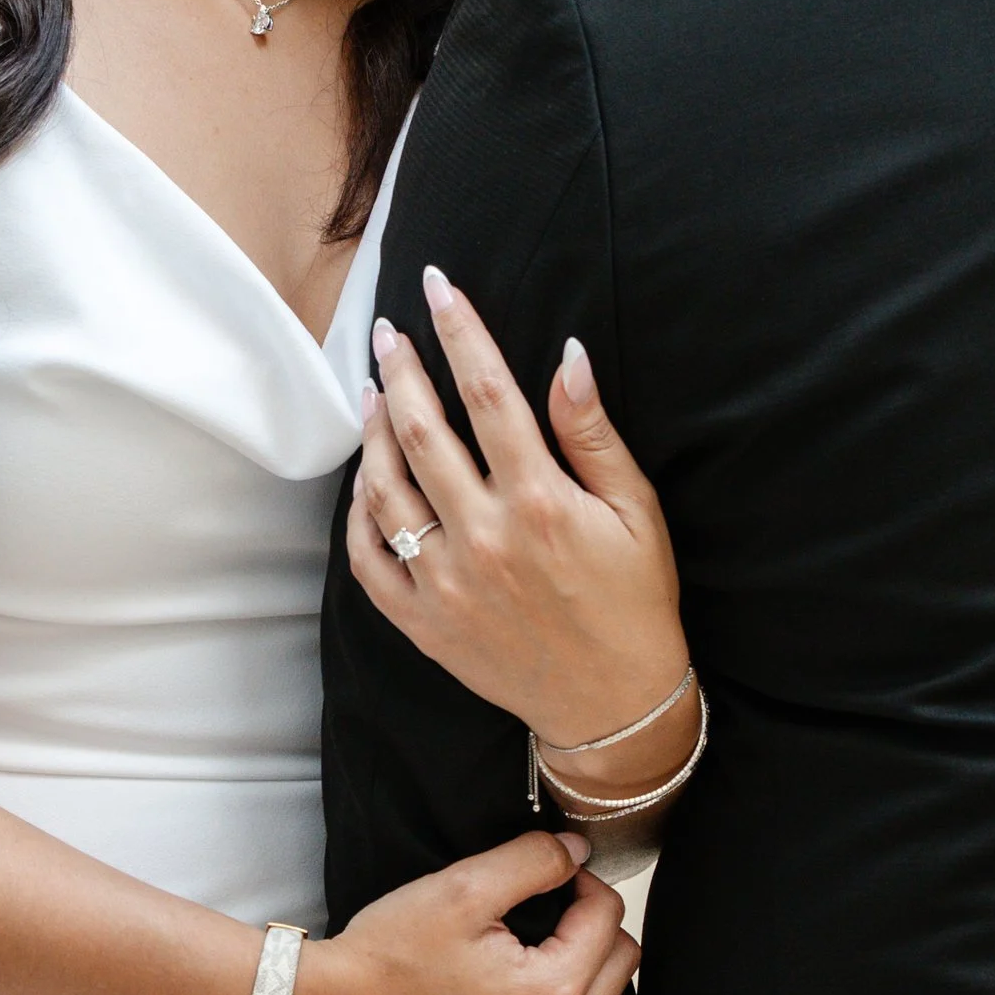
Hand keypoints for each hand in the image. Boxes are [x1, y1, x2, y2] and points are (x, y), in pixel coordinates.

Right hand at [294, 829, 640, 994]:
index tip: (550, 874)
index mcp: (552, 990)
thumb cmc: (389, 955)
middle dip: (596, 928)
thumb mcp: (461, 887)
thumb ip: (533, 861)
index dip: (582, 881)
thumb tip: (578, 851)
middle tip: (552, 910)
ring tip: (571, 970)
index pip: (607, 917)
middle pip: (621, 971)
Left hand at [347, 271, 691, 782]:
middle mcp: (484, 537)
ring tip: (372, 387)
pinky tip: (365, 476)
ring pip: (386, 488)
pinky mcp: (422, 622)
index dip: (461, 332)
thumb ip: (592, 433)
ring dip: (373, 429)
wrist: (613, 705)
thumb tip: (567, 355)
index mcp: (540, 502)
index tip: (439, 289)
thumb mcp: (636, 512)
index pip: (488, 393)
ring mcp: (444, 582)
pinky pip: (368, 558)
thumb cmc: (634, 602)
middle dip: (401, 369)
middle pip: (423, 430)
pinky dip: (359, 511)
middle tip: (388, 330)